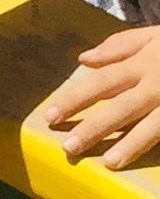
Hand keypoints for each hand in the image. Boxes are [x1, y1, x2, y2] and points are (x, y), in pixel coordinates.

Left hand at [41, 25, 159, 168]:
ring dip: (132, 143)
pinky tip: (156, 163)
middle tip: (68, 147)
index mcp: (144, 63)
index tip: (48, 116)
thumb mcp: (156, 35)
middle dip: (96, 126)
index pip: (102, 82)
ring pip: (154, 123)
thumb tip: (84, 59)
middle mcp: (159, 82)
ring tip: (110, 162)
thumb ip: (121, 46)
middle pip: (123, 106)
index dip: (75, 98)